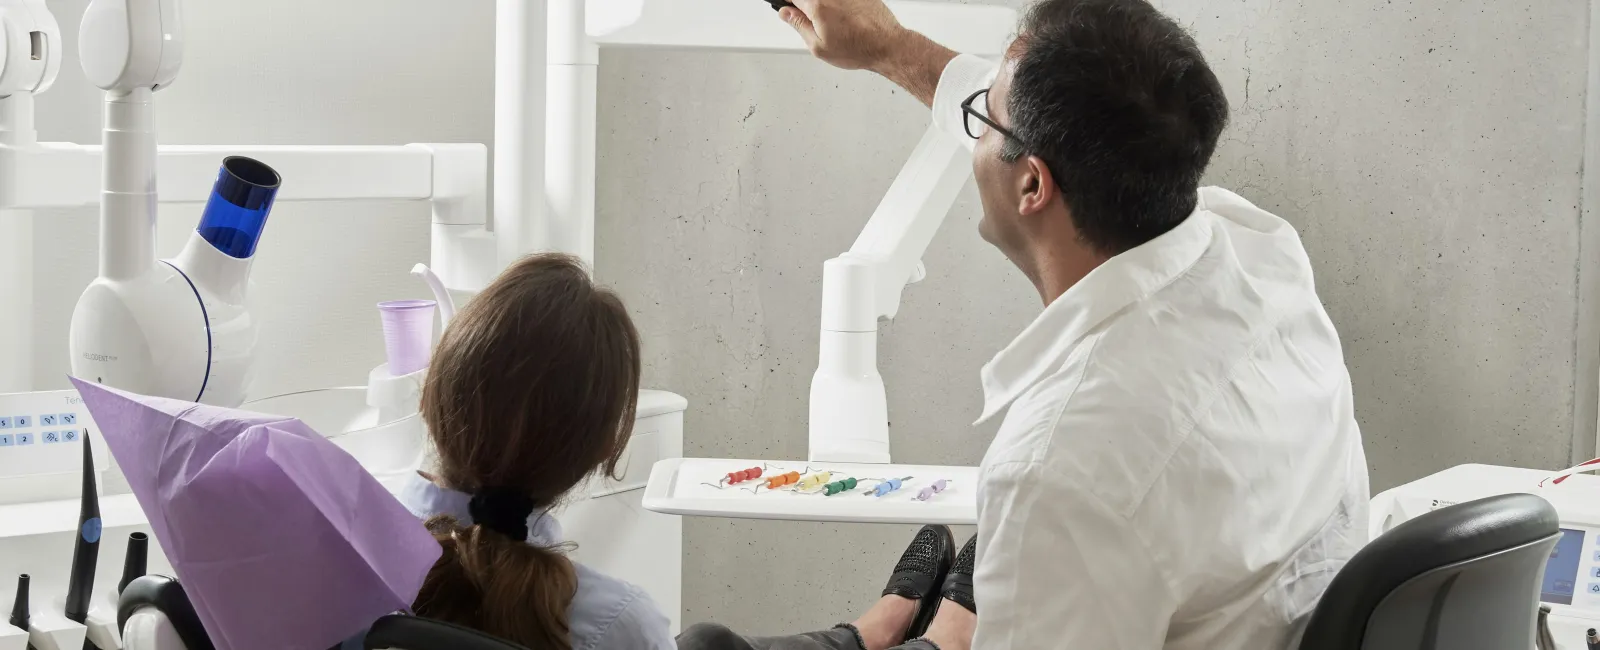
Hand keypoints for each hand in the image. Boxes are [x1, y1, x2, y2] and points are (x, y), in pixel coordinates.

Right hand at [780, 0, 909, 72]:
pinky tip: (846, 20)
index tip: (789, 10)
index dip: (788, 3)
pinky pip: (841, 0)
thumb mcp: (819, 47)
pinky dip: (839, 7)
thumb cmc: (858, 48)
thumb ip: (799, 26)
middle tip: (814, 22)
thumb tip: (786, 13)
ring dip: (824, 8)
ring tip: (835, 24)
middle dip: (807, 7)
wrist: (886, 45)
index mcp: (818, 6)